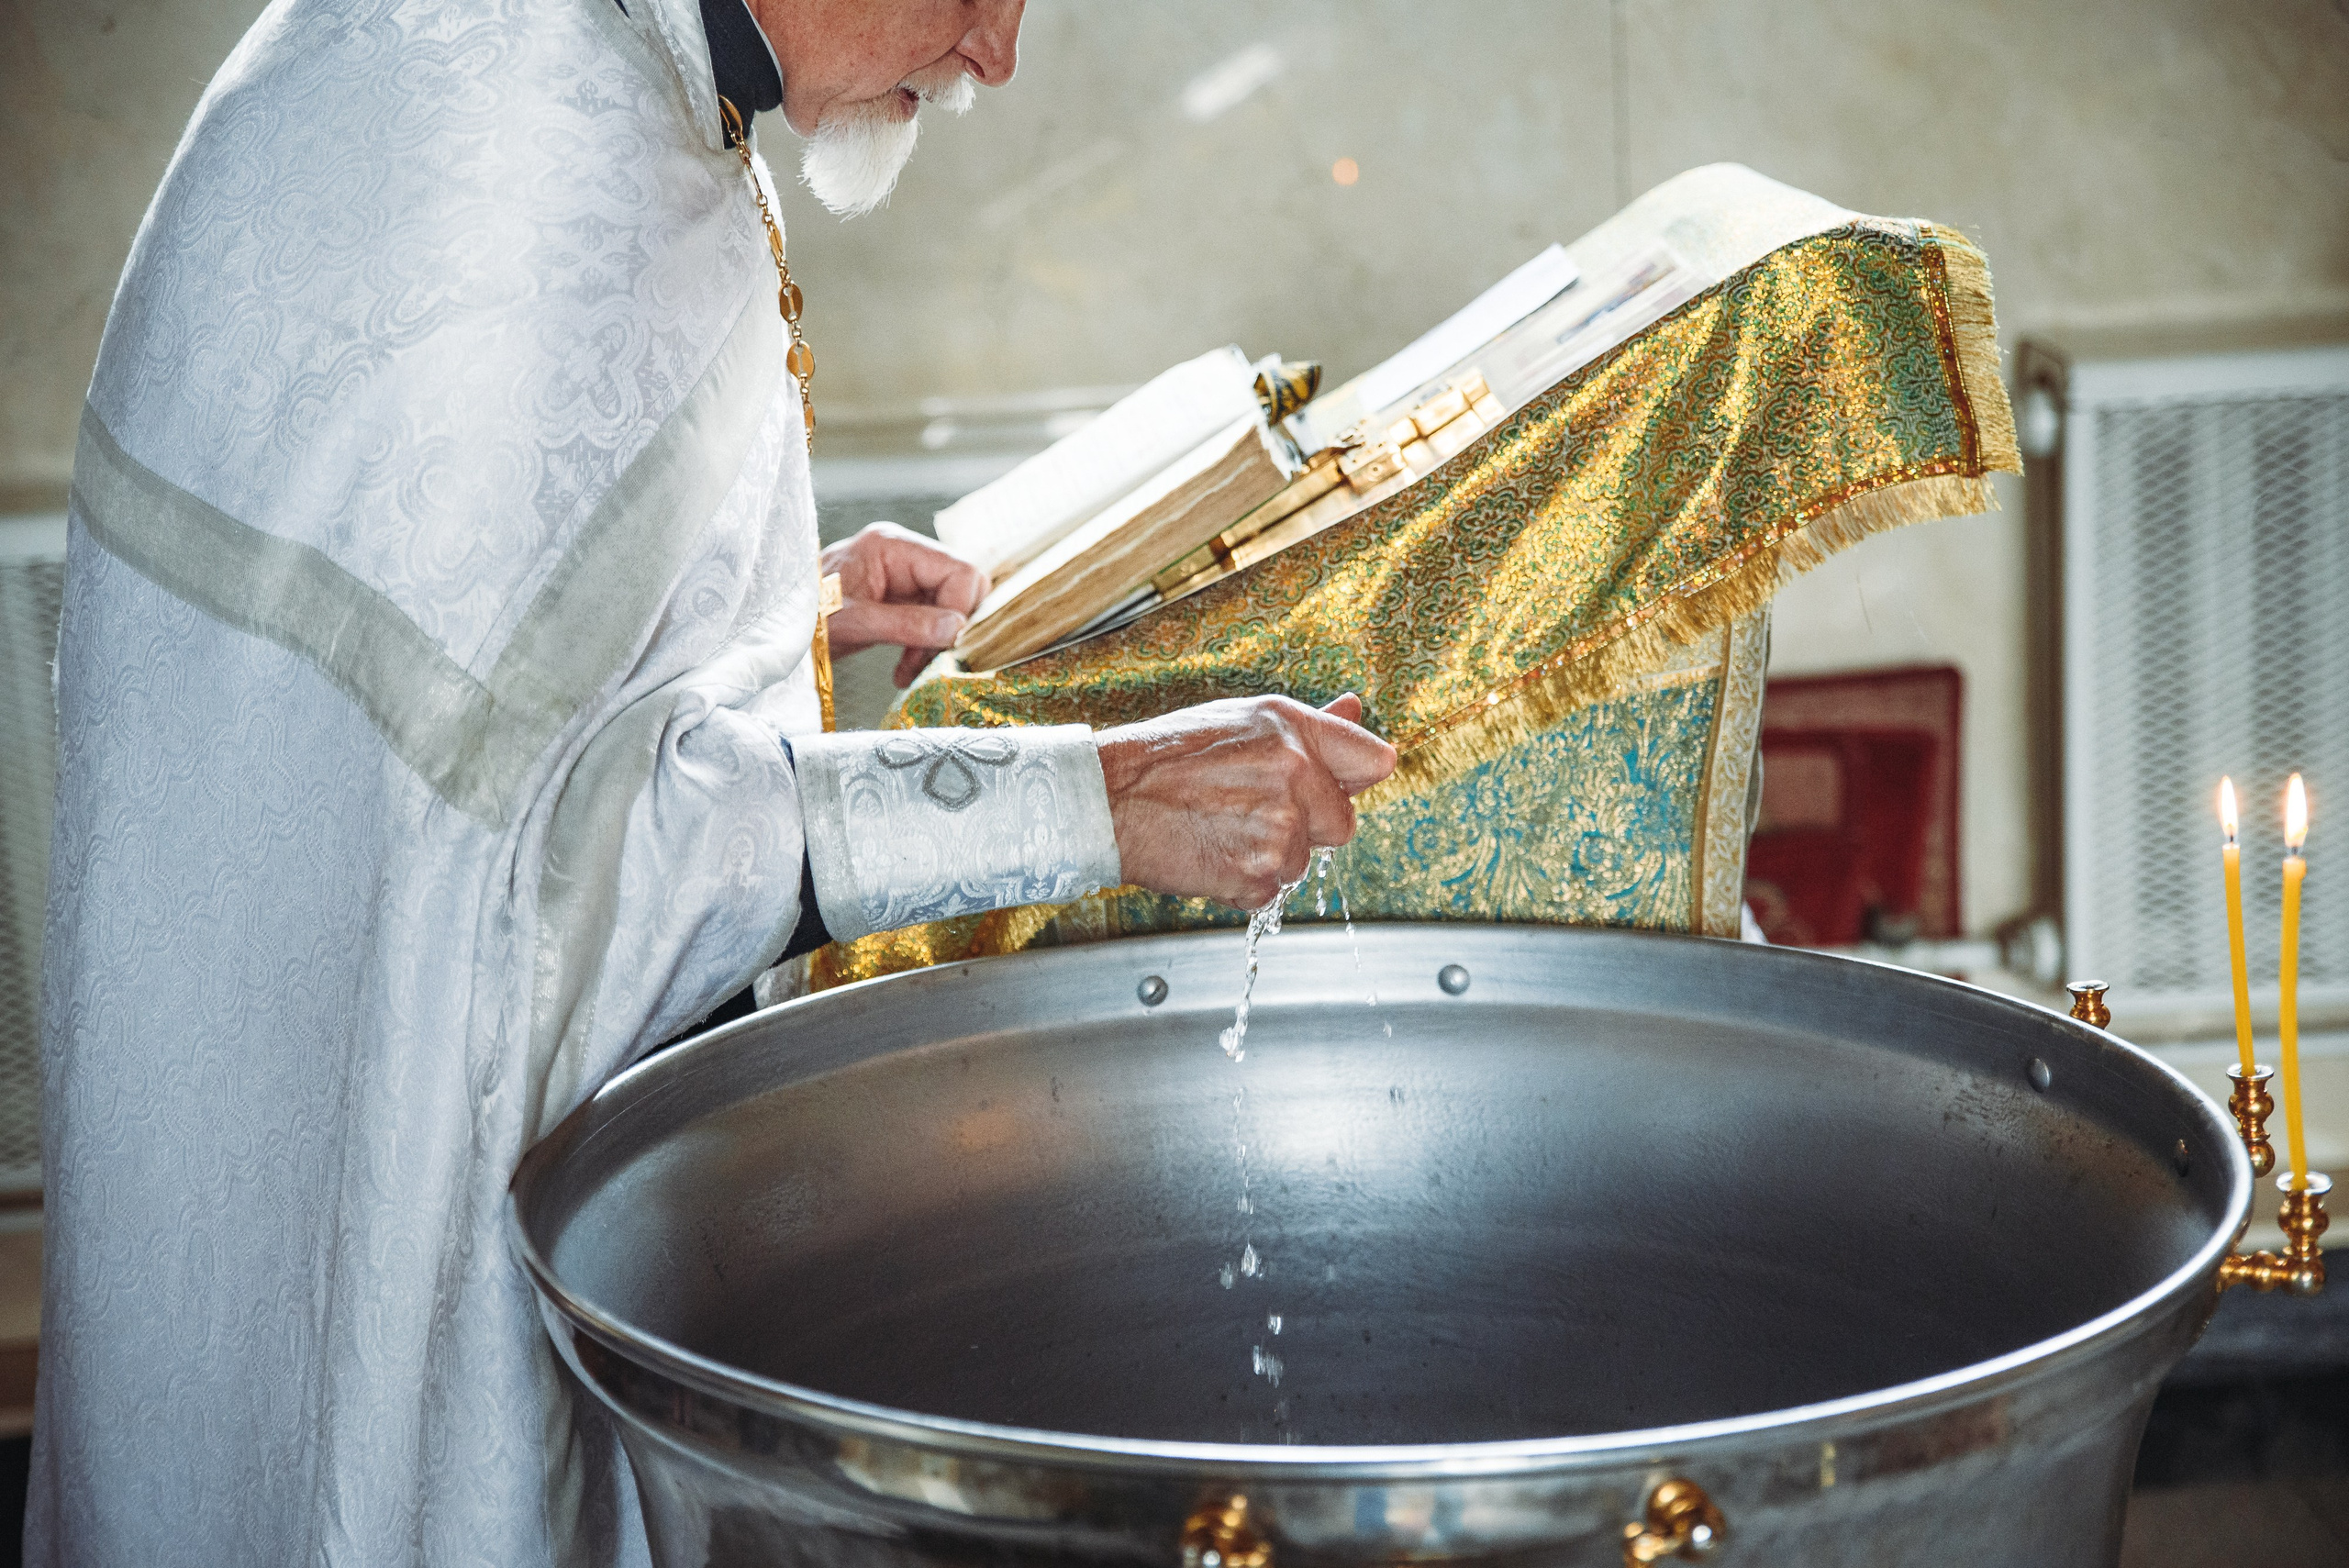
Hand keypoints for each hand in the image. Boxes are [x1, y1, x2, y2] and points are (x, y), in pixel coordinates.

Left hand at [819, 522, 990, 686]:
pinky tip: (904, 668)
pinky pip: (933, 619)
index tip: (943, 645)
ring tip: (910, 670)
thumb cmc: (804, 616)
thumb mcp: (855, 622)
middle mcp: (902, 553)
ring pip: (951, 606)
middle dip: (951, 627)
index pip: (959, 570)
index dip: (960, 610)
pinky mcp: (899, 596)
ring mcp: (902, 574)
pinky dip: (924, 646)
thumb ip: (908, 624)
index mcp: (892, 545)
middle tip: (928, 660)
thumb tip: (956, 630)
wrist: (775, 628)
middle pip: (962, 585)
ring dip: (936, 643)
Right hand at [1096, 693, 1397, 908]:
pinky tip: (1210, 852)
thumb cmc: (1168, 755)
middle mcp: (1296, 775)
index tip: (1333, 786)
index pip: (1375, 761)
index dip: (1353, 779)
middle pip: (1342, 825)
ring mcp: (1279, 829)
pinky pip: (1270, 892)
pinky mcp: (1257, 876)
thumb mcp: (1244, 721)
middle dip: (1307, 827)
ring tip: (1219, 828)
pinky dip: (1243, 883)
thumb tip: (1352, 709)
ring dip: (1269, 857)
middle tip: (1251, 811)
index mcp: (1295, 730)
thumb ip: (1310, 726)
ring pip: (1302, 863)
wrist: (1107, 797)